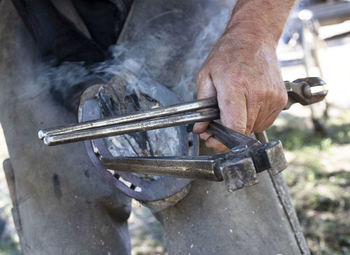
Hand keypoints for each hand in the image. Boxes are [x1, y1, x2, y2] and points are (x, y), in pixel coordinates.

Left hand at [193, 30, 287, 150]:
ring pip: (255, 127)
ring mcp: (272, 97)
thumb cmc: (229, 54)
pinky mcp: (280, 99)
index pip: (234, 127)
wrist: (254, 38)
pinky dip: (254, 118)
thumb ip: (202, 105)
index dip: (222, 140)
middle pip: (243, 130)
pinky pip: (265, 121)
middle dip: (228, 131)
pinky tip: (247, 104)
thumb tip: (200, 128)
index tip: (213, 139)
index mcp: (236, 87)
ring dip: (242, 124)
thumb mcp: (206, 76)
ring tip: (235, 106)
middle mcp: (258, 93)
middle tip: (219, 120)